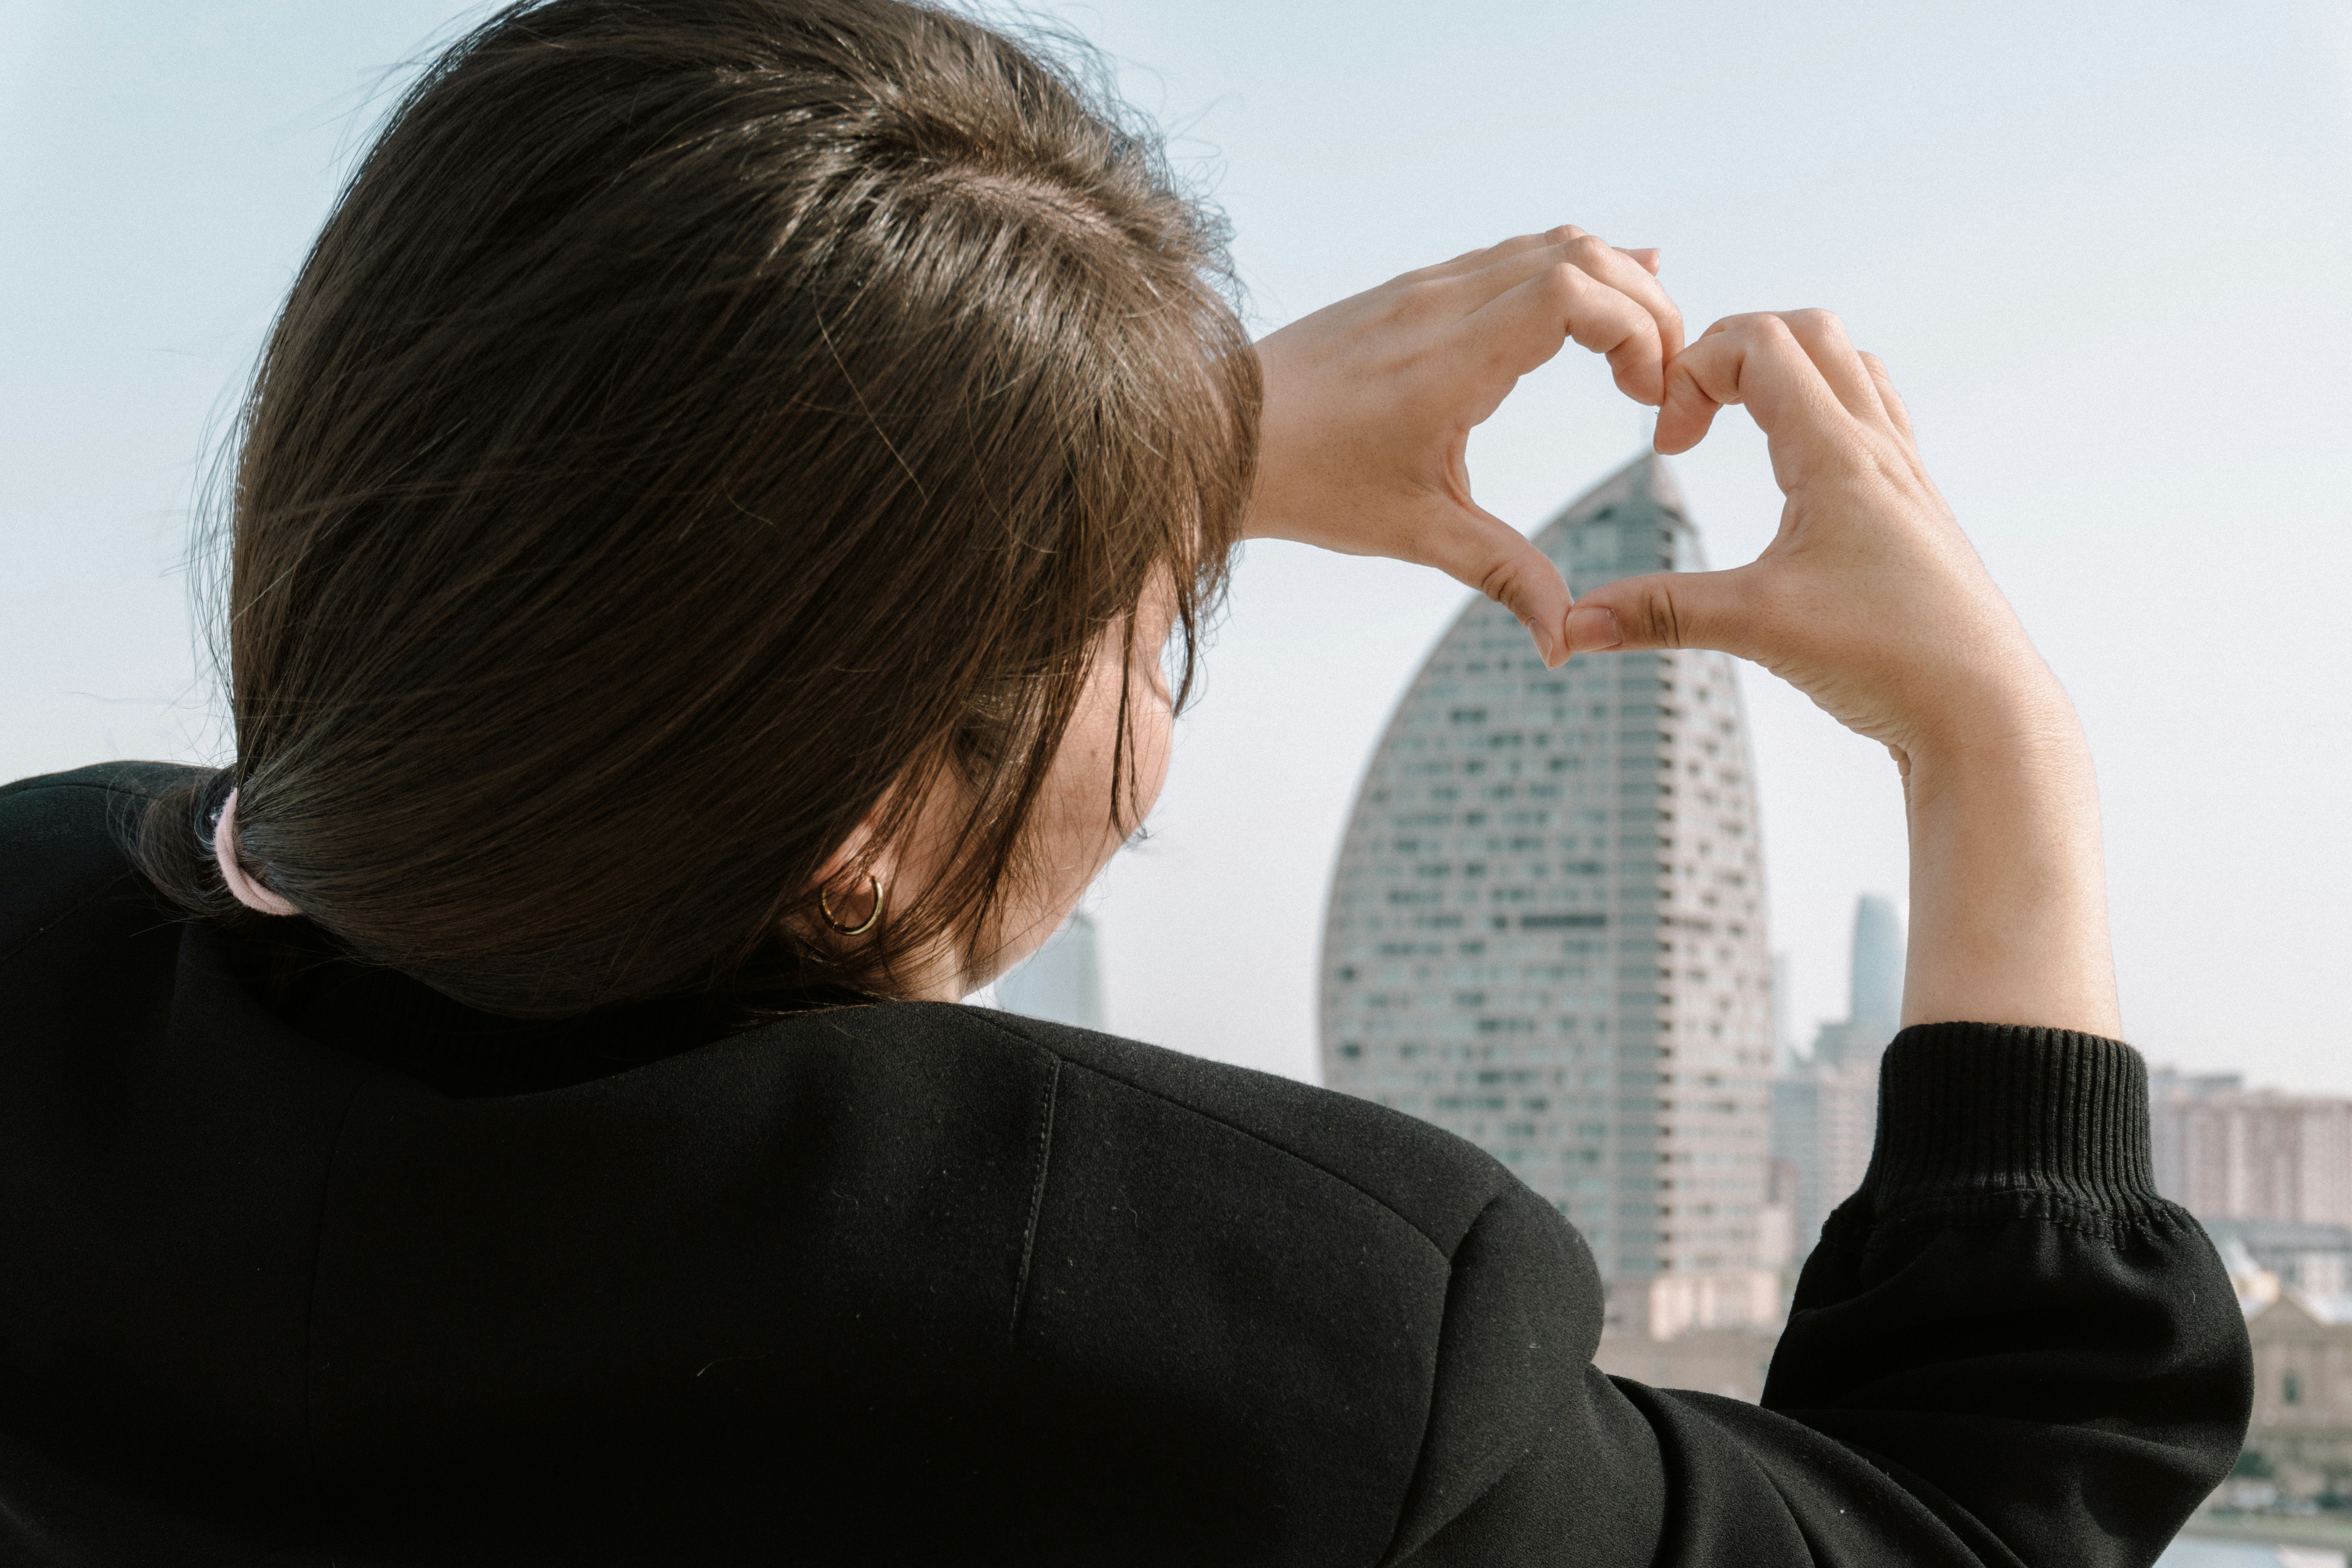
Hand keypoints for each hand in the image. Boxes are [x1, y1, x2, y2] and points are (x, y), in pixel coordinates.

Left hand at [1247, 227, 1682, 665]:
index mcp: (1450, 360)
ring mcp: (1421, 287)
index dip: (1637, 328)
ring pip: (1543, 245)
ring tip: (1642, 346)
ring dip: (1608, 283)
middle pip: (1578, 254)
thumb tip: (1565, 642)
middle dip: (1644, 304)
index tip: (1647, 396)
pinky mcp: (1406, 289)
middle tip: (1660, 378)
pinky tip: (1591, 301)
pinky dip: (1563, 273)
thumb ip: (1504, 575)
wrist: (1216, 438)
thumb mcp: (1417, 533)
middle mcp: (1439, 304)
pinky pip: (1504, 256)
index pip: (1574, 292)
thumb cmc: (1310, 484)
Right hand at [1566, 310, 2062, 760]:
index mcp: (1839, 454)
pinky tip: (1793, 476)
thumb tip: (1570, 627)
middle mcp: (1879, 448)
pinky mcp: (1914, 511)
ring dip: (1784, 374)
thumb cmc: (1888, 657)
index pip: (1760, 344)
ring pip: (1848, 368)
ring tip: (1738, 427)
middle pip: (1806, 333)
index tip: (1666, 443)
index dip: (1692, 371)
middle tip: (1692, 417)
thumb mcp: (1756, 627)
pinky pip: (1873, 418)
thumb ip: (1658, 615)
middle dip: (1731, 352)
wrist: (1984, 710)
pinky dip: (1822, 413)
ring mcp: (1904, 475)